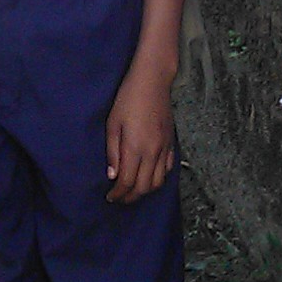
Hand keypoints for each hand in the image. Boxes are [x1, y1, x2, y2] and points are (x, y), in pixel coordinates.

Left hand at [105, 63, 176, 202]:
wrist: (152, 82)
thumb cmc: (127, 99)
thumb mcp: (112, 124)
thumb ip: (112, 152)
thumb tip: (112, 176)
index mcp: (135, 147)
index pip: (128, 181)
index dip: (118, 193)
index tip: (110, 197)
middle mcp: (152, 152)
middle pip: (144, 187)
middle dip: (130, 197)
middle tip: (119, 198)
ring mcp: (164, 148)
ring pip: (158, 181)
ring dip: (145, 191)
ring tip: (132, 191)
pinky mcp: (171, 143)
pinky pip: (167, 169)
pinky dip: (158, 178)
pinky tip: (148, 177)